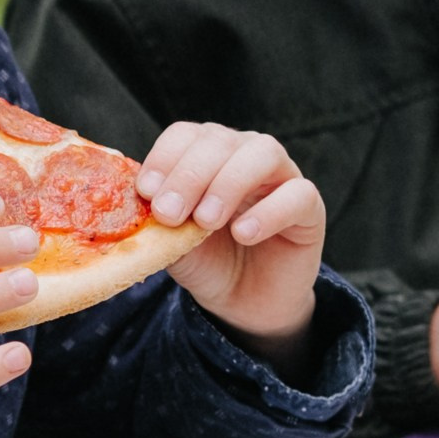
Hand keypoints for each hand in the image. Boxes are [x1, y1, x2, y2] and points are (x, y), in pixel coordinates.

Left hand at [140, 123, 326, 369]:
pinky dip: (270, 211)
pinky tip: (244, 233)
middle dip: (189, 174)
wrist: (241, 302)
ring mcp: (280, 177)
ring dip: (228, 183)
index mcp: (206, 155)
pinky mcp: (309, 208)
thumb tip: (129, 200)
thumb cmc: (206, 261)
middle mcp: (243, 154)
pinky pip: (298, 194)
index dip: (164, 157)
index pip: (185, 134)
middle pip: (220, 140)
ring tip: (206, 221)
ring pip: (263, 152)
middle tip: (169, 213)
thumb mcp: (170, 240)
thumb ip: (155, 218)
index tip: (145, 192)